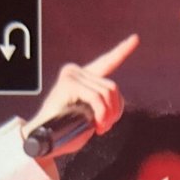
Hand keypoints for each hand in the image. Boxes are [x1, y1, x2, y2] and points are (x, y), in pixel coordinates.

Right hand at [21, 34, 138, 158]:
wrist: (45, 140)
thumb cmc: (66, 132)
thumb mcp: (90, 116)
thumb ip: (103, 105)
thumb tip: (116, 104)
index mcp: (83, 77)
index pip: (107, 62)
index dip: (122, 51)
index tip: (135, 39)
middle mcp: (76, 71)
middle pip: (112, 87)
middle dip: (115, 111)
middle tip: (105, 127)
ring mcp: (71, 75)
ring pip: (107, 92)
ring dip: (108, 116)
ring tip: (100, 128)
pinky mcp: (68, 84)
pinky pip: (97, 98)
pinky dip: (102, 114)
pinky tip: (96, 126)